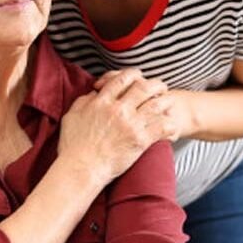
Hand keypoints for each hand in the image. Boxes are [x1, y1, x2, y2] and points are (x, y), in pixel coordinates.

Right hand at [59, 69, 171, 187]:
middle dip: (154, 84)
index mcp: (102, 101)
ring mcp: (131, 124)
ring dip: (165, 100)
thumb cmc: (73, 144)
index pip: (122, 79)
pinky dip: (169, 123)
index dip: (132, 74)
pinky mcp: (140, 140)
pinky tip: (170, 124)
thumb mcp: (72, 115)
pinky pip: (162, 126)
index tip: (137, 76)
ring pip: (157, 104)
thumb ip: (84, 101)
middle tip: (159, 87)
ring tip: (168, 102)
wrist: (81, 168)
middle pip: (143, 87)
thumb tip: (95, 94)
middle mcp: (118, 109)